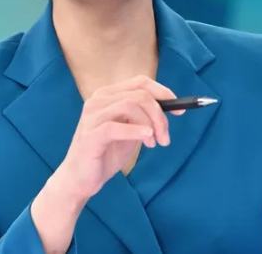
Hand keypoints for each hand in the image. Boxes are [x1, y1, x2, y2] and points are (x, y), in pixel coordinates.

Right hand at [53, 75, 183, 204]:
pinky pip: (116, 127)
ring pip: (130, 105)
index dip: (163, 92)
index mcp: (108, 94)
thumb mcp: (131, 130)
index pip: (140, 82)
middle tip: (166, 137)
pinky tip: (147, 139)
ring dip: (150, 124)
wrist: (80, 180)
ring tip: (154, 143)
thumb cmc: (106, 153)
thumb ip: (144, 116)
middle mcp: (98, 99)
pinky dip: (136, 131)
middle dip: (159, 114)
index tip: (180, 109)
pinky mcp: (90, 135)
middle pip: (139, 94)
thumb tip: (171, 106)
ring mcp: (92, 116)